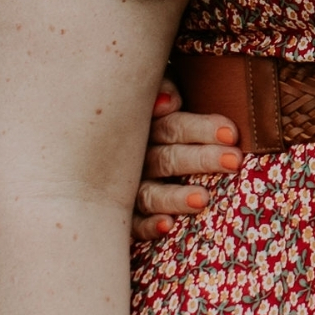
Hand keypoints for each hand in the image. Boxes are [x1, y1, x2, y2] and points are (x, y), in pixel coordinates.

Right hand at [133, 78, 241, 241]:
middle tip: (233, 161)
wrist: (82, 145)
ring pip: (150, 193)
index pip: (174, 126)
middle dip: (201, 159)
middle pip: (168, 158)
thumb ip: (162, 89)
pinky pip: (132, 225)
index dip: (201, 129)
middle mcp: (134, 158)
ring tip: (203, 199)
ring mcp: (123, 189)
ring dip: (176, 197)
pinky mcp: (120, 216)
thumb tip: (169, 102)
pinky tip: (167, 226)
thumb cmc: (142, 116)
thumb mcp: (150, 92)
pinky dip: (148, 226)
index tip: (231, 133)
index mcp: (145, 127)